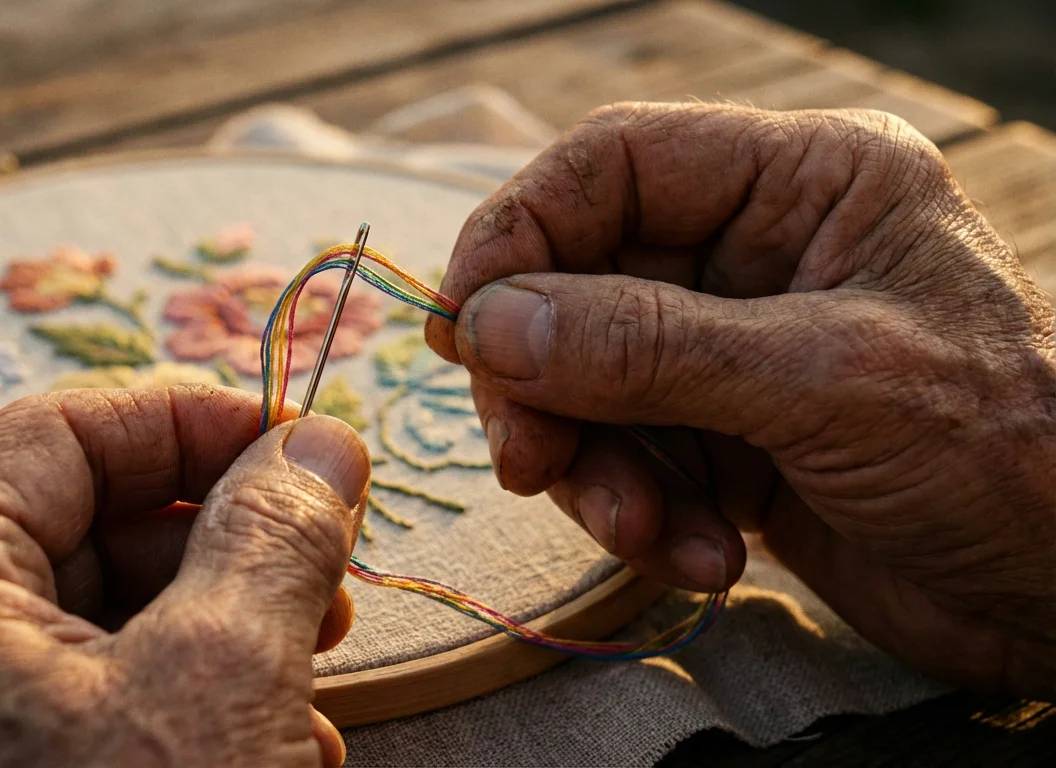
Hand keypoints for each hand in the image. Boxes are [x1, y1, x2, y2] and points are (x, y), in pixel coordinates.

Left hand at [0, 386, 369, 766]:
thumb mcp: (224, 679)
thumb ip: (274, 535)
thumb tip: (322, 444)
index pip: (59, 435)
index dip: (190, 417)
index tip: (301, 440)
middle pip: (86, 524)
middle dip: (227, 536)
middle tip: (331, 562)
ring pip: (107, 617)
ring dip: (231, 627)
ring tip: (319, 673)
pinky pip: (103, 701)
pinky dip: (199, 699)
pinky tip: (281, 747)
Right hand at [426, 102, 1055, 697]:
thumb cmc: (1009, 453)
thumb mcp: (823, 382)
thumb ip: (647, 348)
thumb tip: (487, 322)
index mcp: (803, 182)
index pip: (610, 166)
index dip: (519, 233)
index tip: (463, 326)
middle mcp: (758, 254)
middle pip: (580, 284)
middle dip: (547, 381)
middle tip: (528, 459)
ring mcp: (738, 351)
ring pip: (591, 386)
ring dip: (596, 468)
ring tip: (641, 530)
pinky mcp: (730, 440)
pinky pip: (631, 459)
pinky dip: (643, 516)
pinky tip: (701, 559)